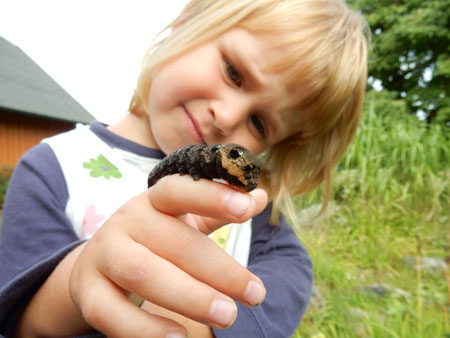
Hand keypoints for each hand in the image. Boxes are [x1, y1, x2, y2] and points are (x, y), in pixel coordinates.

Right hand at [69, 174, 267, 336]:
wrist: (95, 264)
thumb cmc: (152, 239)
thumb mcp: (182, 219)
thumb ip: (218, 210)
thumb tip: (261, 197)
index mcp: (153, 201)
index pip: (179, 189)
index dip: (212, 196)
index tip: (247, 209)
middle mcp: (127, 222)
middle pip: (173, 241)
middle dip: (218, 269)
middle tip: (255, 293)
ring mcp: (103, 255)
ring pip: (145, 274)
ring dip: (188, 296)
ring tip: (228, 315)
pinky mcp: (88, 291)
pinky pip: (112, 312)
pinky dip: (144, 328)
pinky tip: (180, 337)